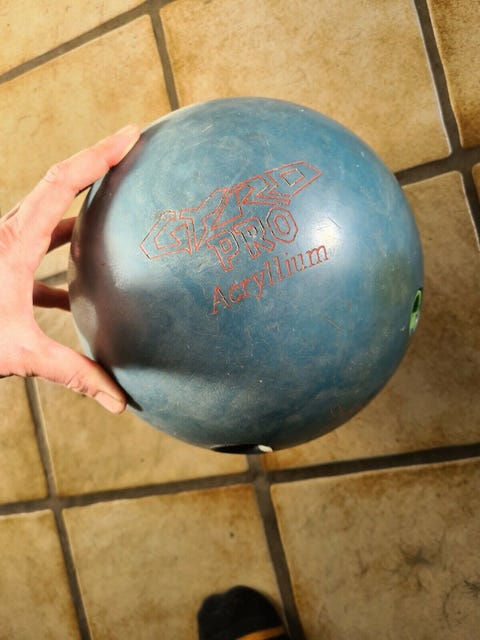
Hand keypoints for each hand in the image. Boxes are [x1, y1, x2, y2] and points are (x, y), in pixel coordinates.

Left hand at [0, 125, 140, 412]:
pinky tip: (81, 282)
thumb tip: (120, 402)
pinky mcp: (3, 264)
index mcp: (15, 241)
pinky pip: (41, 245)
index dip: (99, 155)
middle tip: (132, 148)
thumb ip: (73, 374)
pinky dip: (66, 250)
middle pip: (59, 184)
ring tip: (118, 205)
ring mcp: (5, 246)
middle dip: (97, 163)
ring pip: (50, 215)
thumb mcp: (18, 353)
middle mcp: (9, 233)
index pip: (62, 182)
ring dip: (83, 207)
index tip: (131, 134)